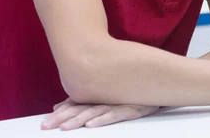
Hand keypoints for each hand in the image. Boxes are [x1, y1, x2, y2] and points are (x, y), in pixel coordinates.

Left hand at [40, 98, 158, 129]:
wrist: (162, 83)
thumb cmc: (133, 90)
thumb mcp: (107, 95)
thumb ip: (82, 100)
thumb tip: (57, 106)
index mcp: (102, 93)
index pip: (78, 103)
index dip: (62, 112)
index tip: (46, 121)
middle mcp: (110, 96)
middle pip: (83, 107)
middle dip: (64, 117)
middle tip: (47, 126)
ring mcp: (122, 101)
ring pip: (97, 111)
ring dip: (80, 119)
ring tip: (65, 127)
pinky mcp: (135, 107)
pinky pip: (117, 114)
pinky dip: (103, 119)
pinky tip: (92, 124)